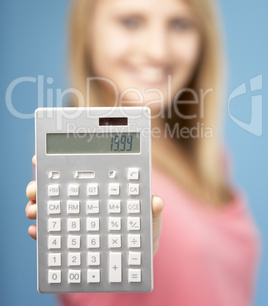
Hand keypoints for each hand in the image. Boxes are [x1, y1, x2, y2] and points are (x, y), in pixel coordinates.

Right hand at [26, 155, 163, 255]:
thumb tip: (155, 202)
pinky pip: (52, 233)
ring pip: (50, 209)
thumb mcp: (150, 221)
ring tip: (33, 211)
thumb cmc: (143, 233)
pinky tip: (36, 232)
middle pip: (57, 189)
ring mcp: (76, 220)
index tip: (40, 159)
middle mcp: (85, 201)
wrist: (138, 260)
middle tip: (34, 190)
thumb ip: (152, 211)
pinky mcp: (71, 239)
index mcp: (102, 189)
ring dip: (37, 208)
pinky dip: (41, 232)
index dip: (58, 162)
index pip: (79, 170)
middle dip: (40, 186)